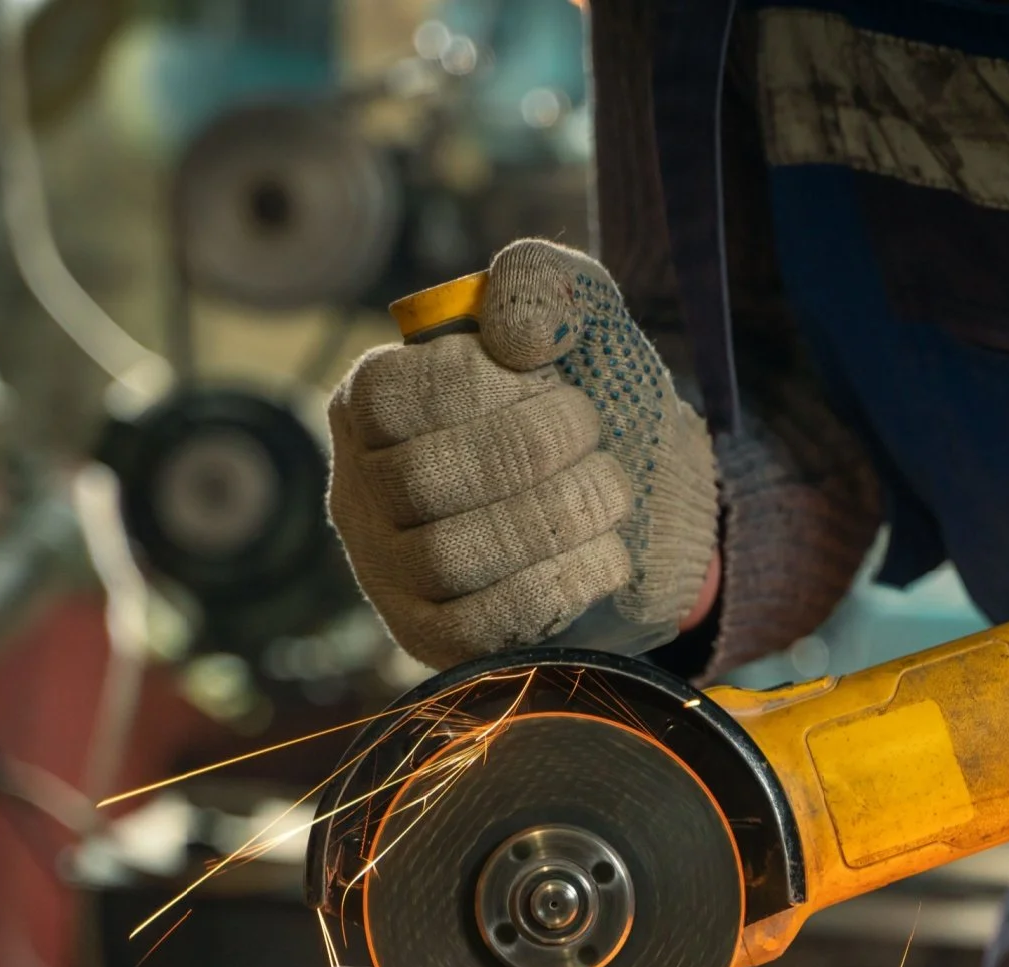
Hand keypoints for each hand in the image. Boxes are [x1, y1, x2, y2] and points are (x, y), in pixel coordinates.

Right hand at [326, 240, 720, 668]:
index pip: (389, 396)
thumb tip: (512, 334)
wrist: (647, 510)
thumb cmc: (593, 406)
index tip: (556, 381)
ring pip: (446, 558)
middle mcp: (362, 489)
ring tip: (611, 494)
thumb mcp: (583, 321)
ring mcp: (389, 573)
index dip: (481, 388)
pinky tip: (606, 555)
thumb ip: (547, 283)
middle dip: (528, 455)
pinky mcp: (434, 641)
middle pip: (417, 481)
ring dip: (552, 520)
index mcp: (373, 403)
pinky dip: (558, 586)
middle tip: (596, 439)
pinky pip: (478, 629)